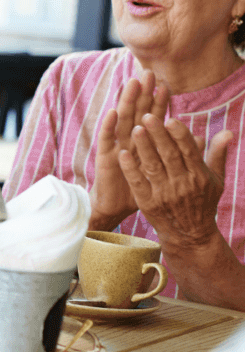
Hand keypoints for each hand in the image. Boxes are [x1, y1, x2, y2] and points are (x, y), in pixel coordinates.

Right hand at [91, 71, 168, 228]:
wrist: (118, 206)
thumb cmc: (142, 187)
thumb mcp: (165, 169)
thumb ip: (182, 152)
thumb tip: (203, 138)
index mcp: (145, 141)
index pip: (154, 117)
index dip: (160, 102)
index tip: (166, 85)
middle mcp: (130, 139)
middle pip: (138, 112)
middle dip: (143, 93)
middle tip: (149, 73)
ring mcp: (116, 146)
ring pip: (123, 120)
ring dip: (127, 101)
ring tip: (132, 84)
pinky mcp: (105, 157)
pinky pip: (107, 139)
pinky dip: (109, 125)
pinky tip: (112, 112)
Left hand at [118, 114, 230, 249]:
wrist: (190, 235)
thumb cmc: (203, 202)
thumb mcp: (216, 180)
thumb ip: (218, 154)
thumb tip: (228, 132)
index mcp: (199, 176)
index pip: (189, 151)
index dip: (179, 135)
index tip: (170, 119)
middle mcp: (183, 184)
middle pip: (169, 155)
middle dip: (158, 135)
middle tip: (147, 116)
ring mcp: (164, 194)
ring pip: (153, 166)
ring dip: (144, 147)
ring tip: (135, 128)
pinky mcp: (148, 203)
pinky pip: (138, 182)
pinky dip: (130, 168)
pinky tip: (123, 154)